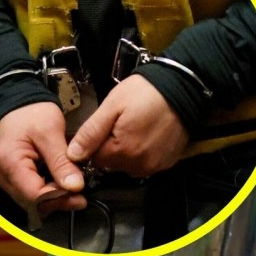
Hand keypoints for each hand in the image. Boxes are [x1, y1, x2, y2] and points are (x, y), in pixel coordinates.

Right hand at [0, 102, 86, 215]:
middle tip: (81, 196)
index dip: (58, 199)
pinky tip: (62, 186)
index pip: (34, 195)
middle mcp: (2, 176)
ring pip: (31, 202)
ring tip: (74, 190)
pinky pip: (30, 193)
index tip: (81, 196)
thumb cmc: (32, 114)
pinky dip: (48, 193)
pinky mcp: (11, 178)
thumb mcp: (50, 133)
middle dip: (58, 202)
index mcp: (9, 163)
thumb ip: (61, 162)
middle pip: (32, 203)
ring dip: (54, 199)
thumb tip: (76, 187)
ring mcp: (5, 178)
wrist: (16, 103)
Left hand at [66, 74, 188, 177]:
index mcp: (121, 151)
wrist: (182, 89)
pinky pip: (147, 164)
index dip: (96, 143)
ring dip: (129, 152)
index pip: (95, 159)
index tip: (106, 126)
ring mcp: (155, 166)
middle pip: (113, 164)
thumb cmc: (144, 93)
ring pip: (129, 165)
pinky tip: (150, 135)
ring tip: (138, 129)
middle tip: (124, 124)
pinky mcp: (168, 163)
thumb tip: (72, 155)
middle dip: (113, 148)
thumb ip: (91, 133)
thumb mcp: (112, 106)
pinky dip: (145, 153)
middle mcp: (139, 165)